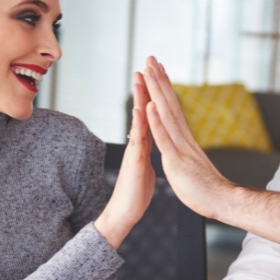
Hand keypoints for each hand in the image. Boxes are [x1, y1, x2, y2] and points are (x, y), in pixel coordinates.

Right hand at [95, 78, 154, 248]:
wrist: (124, 214)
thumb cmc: (134, 194)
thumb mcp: (144, 168)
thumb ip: (144, 153)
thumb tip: (145, 144)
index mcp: (145, 144)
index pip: (150, 115)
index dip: (153, 96)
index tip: (155, 77)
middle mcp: (139, 144)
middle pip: (142, 111)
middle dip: (144, 88)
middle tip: (144, 65)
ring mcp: (135, 151)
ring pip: (138, 120)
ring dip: (139, 98)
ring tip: (139, 79)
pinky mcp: (134, 162)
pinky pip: (138, 139)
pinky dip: (140, 124)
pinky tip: (140, 110)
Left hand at [138, 57, 233, 219]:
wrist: (221, 201)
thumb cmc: (205, 187)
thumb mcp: (190, 163)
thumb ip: (185, 150)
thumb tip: (182, 143)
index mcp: (184, 138)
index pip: (172, 108)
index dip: (163, 88)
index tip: (157, 69)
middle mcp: (183, 137)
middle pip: (169, 103)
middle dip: (159, 80)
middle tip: (151, 58)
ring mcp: (180, 147)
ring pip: (166, 114)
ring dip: (156, 92)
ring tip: (149, 71)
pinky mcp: (176, 160)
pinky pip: (164, 139)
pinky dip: (156, 121)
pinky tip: (149, 106)